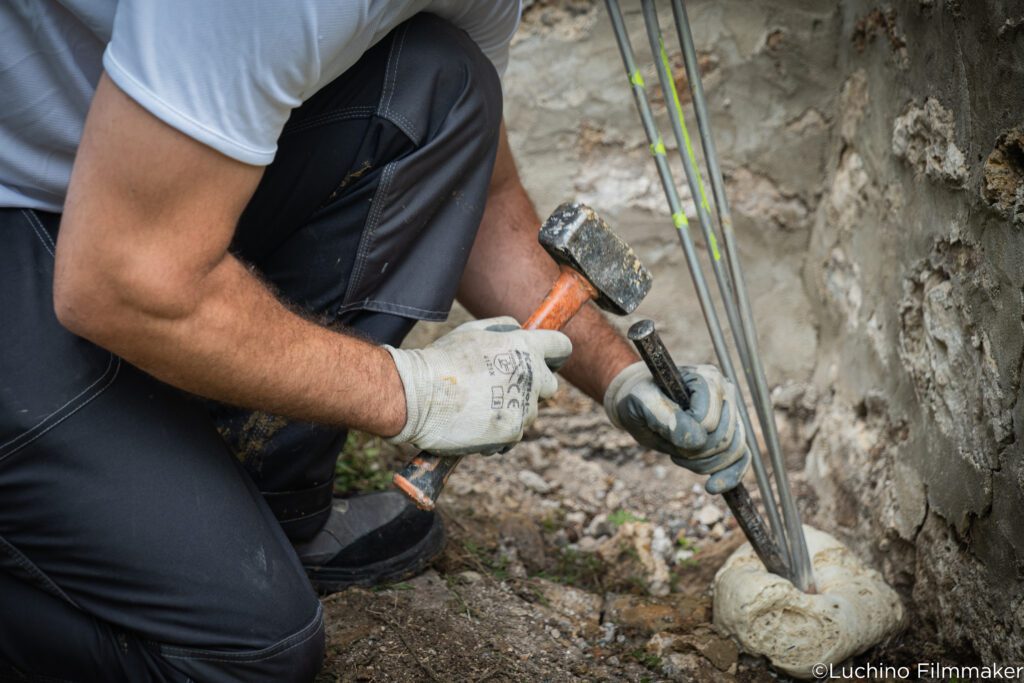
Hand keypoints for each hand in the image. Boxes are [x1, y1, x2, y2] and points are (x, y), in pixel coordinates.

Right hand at [385, 316, 571, 454]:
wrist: (417, 396)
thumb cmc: (442, 360)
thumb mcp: (473, 331)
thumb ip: (504, 328)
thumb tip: (521, 330)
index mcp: (524, 347)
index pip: (562, 347)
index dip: (555, 353)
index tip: (549, 359)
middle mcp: (531, 376)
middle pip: (550, 385)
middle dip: (533, 386)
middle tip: (503, 387)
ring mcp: (523, 407)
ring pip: (529, 412)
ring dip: (511, 410)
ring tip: (478, 406)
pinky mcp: (512, 432)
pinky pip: (514, 433)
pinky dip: (499, 431)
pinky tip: (475, 424)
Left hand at [603, 362, 746, 473]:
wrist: (642, 405)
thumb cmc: (641, 398)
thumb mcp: (642, 402)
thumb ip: (665, 416)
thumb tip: (696, 439)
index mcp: (707, 379)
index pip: (708, 421)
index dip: (686, 434)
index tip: (665, 429)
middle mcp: (726, 393)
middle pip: (724, 439)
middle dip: (694, 452)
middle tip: (671, 445)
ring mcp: (732, 414)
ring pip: (732, 452)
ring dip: (702, 464)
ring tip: (680, 454)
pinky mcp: (732, 434)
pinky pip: (742, 459)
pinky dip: (730, 476)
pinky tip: (713, 487)